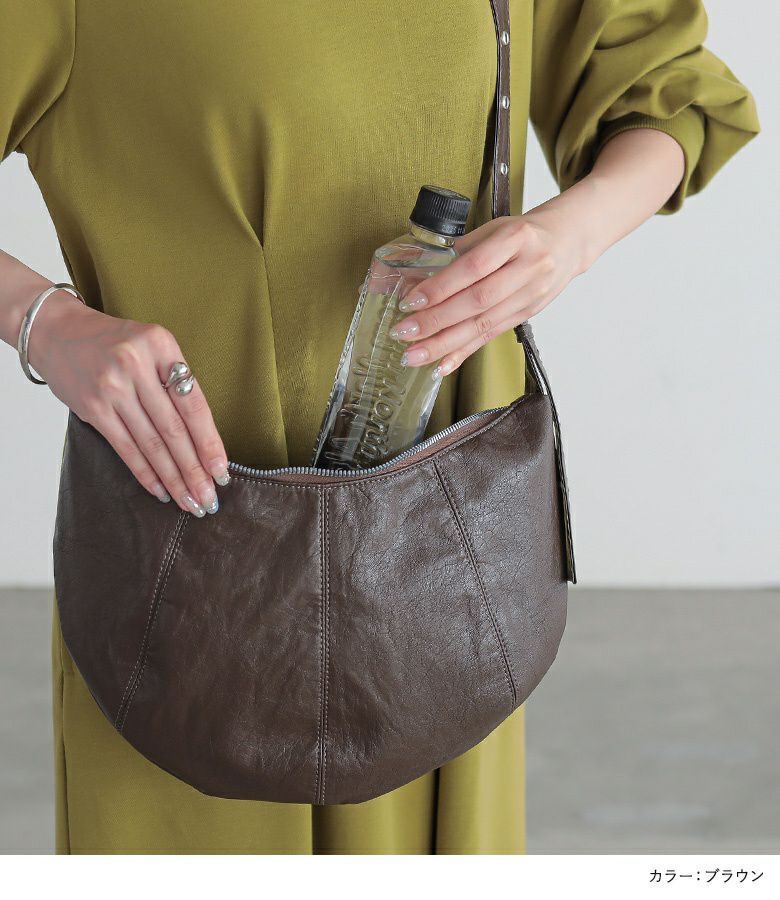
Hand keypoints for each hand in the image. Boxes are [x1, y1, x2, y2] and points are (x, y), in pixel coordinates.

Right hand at [29, 292, 228, 516]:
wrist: (58, 332)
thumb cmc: (115, 344)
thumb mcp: (152, 346)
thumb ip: (176, 382)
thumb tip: (204, 440)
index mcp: (161, 345)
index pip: (194, 404)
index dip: (210, 442)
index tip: (221, 471)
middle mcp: (137, 365)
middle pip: (174, 428)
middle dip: (195, 469)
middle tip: (209, 498)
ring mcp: (112, 387)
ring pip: (152, 443)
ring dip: (174, 477)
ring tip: (190, 501)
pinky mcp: (93, 407)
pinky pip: (125, 448)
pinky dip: (145, 473)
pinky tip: (161, 490)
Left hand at [390, 212, 584, 376]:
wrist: (569, 241)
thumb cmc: (524, 233)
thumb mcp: (494, 229)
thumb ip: (460, 251)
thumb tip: (417, 278)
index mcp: (516, 238)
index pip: (473, 267)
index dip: (440, 287)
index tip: (410, 301)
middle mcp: (528, 268)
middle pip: (477, 301)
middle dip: (436, 321)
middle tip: (403, 333)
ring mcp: (530, 295)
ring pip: (483, 325)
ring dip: (445, 344)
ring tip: (414, 355)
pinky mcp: (527, 315)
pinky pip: (491, 336)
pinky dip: (464, 352)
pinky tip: (442, 365)